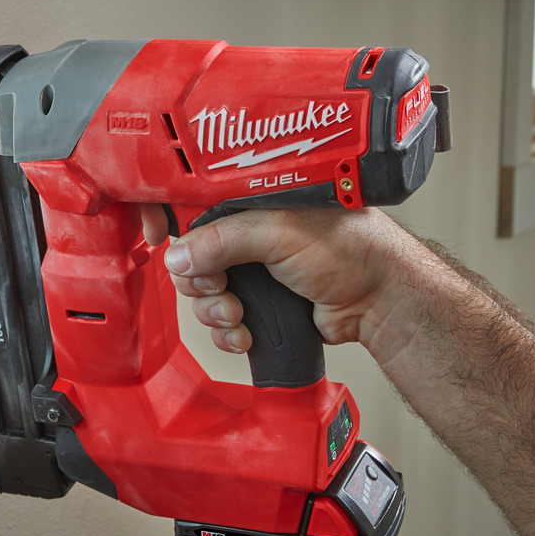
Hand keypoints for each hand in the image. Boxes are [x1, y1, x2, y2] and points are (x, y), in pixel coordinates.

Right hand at [144, 205, 411, 356]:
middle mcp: (248, 233)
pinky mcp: (259, 303)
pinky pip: (221, 320)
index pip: (193, 203)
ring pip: (202, 293)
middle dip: (200, 282)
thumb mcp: (279, 232)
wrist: (379, 300)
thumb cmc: (351, 249)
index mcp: (250, 201)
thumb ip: (224, 239)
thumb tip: (178, 255)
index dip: (169, 218)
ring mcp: (253, 270)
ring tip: (239, 316)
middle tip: (221, 288)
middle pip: (191, 257)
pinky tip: (245, 334)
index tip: (155, 236)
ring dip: (214, 312)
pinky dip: (226, 332)